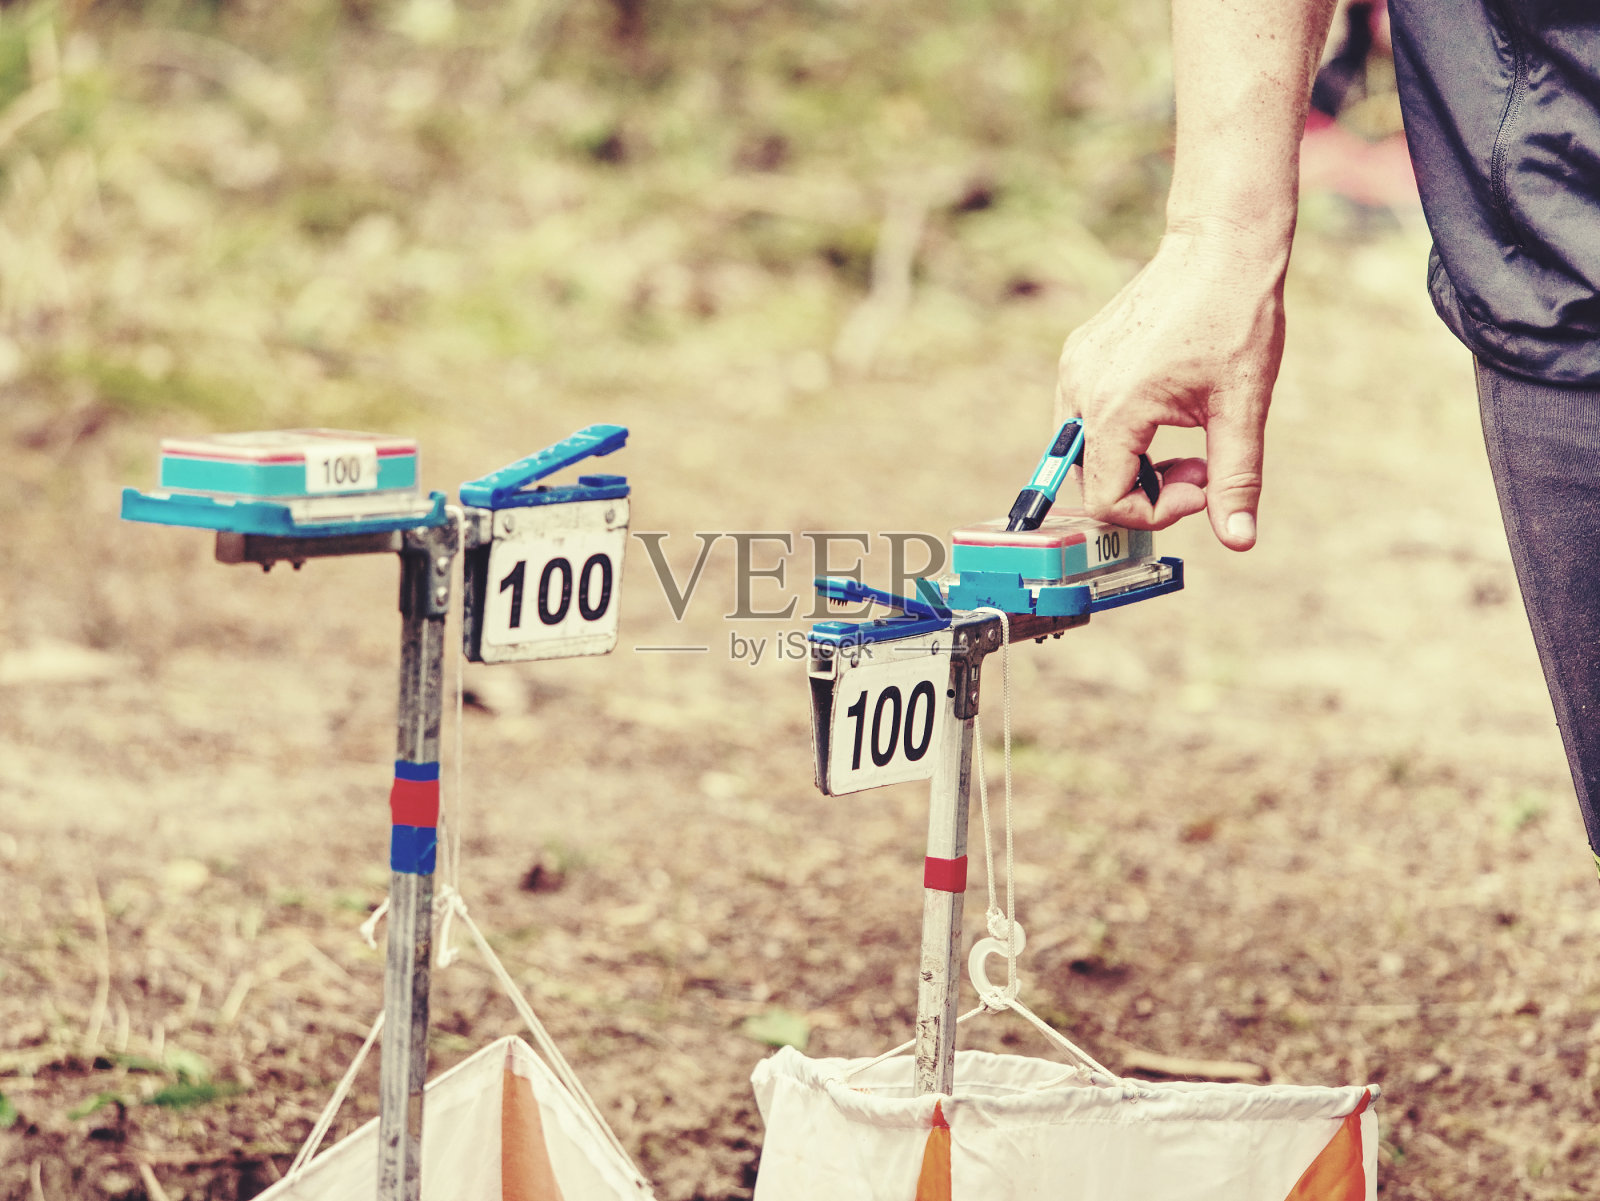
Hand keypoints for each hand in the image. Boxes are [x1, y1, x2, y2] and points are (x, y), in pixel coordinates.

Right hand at [1055, 225, 1288, 550]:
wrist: (1219, 244)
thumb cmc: (1236, 318)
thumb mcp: (1243, 406)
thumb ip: (1235, 478)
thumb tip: (1239, 542)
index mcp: (1118, 407)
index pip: (1107, 499)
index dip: (1155, 512)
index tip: (1200, 485)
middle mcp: (1081, 389)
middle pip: (1093, 480)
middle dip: (1147, 488)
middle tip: (1199, 464)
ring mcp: (1074, 369)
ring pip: (1087, 452)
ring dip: (1135, 463)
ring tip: (1184, 436)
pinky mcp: (1078, 355)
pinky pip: (1086, 417)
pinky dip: (1124, 432)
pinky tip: (1165, 406)